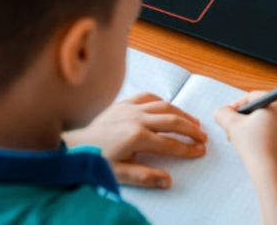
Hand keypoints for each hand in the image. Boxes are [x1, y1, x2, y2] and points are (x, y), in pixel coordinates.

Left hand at [63, 93, 206, 188]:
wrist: (73, 145)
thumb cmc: (95, 159)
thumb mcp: (118, 174)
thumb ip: (144, 176)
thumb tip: (167, 180)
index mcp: (137, 137)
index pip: (170, 143)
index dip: (188, 148)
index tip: (200, 151)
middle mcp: (136, 118)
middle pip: (172, 120)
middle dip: (191, 129)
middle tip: (203, 137)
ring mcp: (130, 108)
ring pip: (164, 105)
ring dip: (182, 113)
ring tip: (194, 122)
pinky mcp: (123, 103)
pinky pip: (148, 96)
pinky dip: (162, 101)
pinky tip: (169, 107)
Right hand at [214, 91, 276, 181]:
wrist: (272, 174)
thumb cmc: (254, 147)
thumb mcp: (232, 125)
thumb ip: (223, 113)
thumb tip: (222, 112)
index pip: (253, 96)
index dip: (237, 105)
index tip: (229, 117)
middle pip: (262, 109)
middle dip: (245, 118)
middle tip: (234, 130)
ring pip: (268, 122)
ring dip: (253, 128)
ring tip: (242, 141)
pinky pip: (276, 134)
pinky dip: (264, 137)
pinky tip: (254, 149)